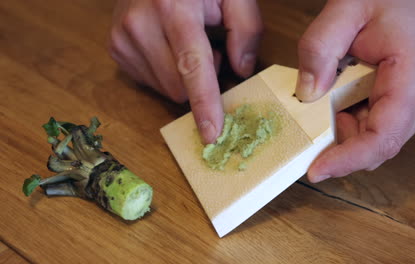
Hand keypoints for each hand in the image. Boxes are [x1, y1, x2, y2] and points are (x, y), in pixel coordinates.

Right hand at [109, 0, 262, 143]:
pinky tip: (168, 46)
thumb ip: (246, 27)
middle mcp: (140, 25)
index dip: (204, 103)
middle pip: (178, 87)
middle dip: (201, 79)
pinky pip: (150, 82)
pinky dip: (166, 73)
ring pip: (165, 89)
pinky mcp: (116, 49)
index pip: (192, 66)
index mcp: (173, 8)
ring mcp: (123, 38)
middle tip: (209, 48)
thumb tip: (242, 70)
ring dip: (183, 76)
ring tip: (186, 42)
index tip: (211, 134)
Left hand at [295, 0, 414, 181]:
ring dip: (339, 128)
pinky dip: (346, 120)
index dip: (347, 160)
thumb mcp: (346, 11)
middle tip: (308, 117)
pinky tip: (338, 95)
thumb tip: (306, 93)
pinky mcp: (402, 111)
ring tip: (327, 93)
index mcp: (412, 80)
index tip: (315, 170)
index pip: (382, 138)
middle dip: (336, 142)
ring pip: (369, 141)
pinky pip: (369, 129)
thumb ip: (320, 48)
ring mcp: (413, 110)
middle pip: (373, 147)